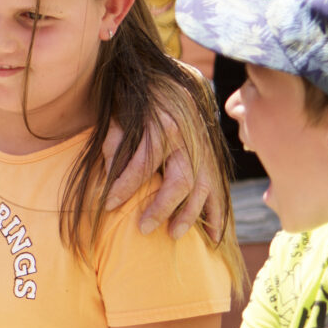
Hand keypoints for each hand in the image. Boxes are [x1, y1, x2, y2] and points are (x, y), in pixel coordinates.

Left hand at [101, 113, 215, 237]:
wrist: (173, 90)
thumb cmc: (142, 108)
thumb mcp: (123, 117)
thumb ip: (114, 143)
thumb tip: (107, 174)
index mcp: (163, 128)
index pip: (143, 163)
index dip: (125, 185)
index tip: (108, 203)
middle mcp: (188, 142)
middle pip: (180, 180)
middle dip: (162, 207)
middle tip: (143, 228)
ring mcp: (204, 154)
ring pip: (202, 189)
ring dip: (189, 214)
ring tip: (173, 234)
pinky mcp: (213, 164)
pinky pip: (219, 192)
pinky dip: (216, 215)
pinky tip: (211, 237)